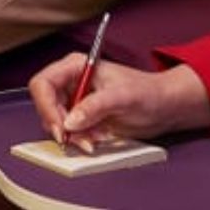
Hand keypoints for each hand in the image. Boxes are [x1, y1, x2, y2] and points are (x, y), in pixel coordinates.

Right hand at [28, 52, 209, 149]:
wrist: (165, 106)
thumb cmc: (147, 92)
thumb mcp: (122, 97)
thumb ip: (94, 106)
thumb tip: (70, 122)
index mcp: (73, 67)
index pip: (43, 83)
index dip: (45, 106)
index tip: (60, 128)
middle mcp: (70, 82)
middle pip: (46, 104)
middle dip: (60, 125)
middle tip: (79, 141)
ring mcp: (76, 100)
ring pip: (57, 120)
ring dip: (72, 135)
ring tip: (95, 141)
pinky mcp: (83, 117)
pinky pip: (71, 131)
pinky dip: (81, 139)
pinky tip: (98, 139)